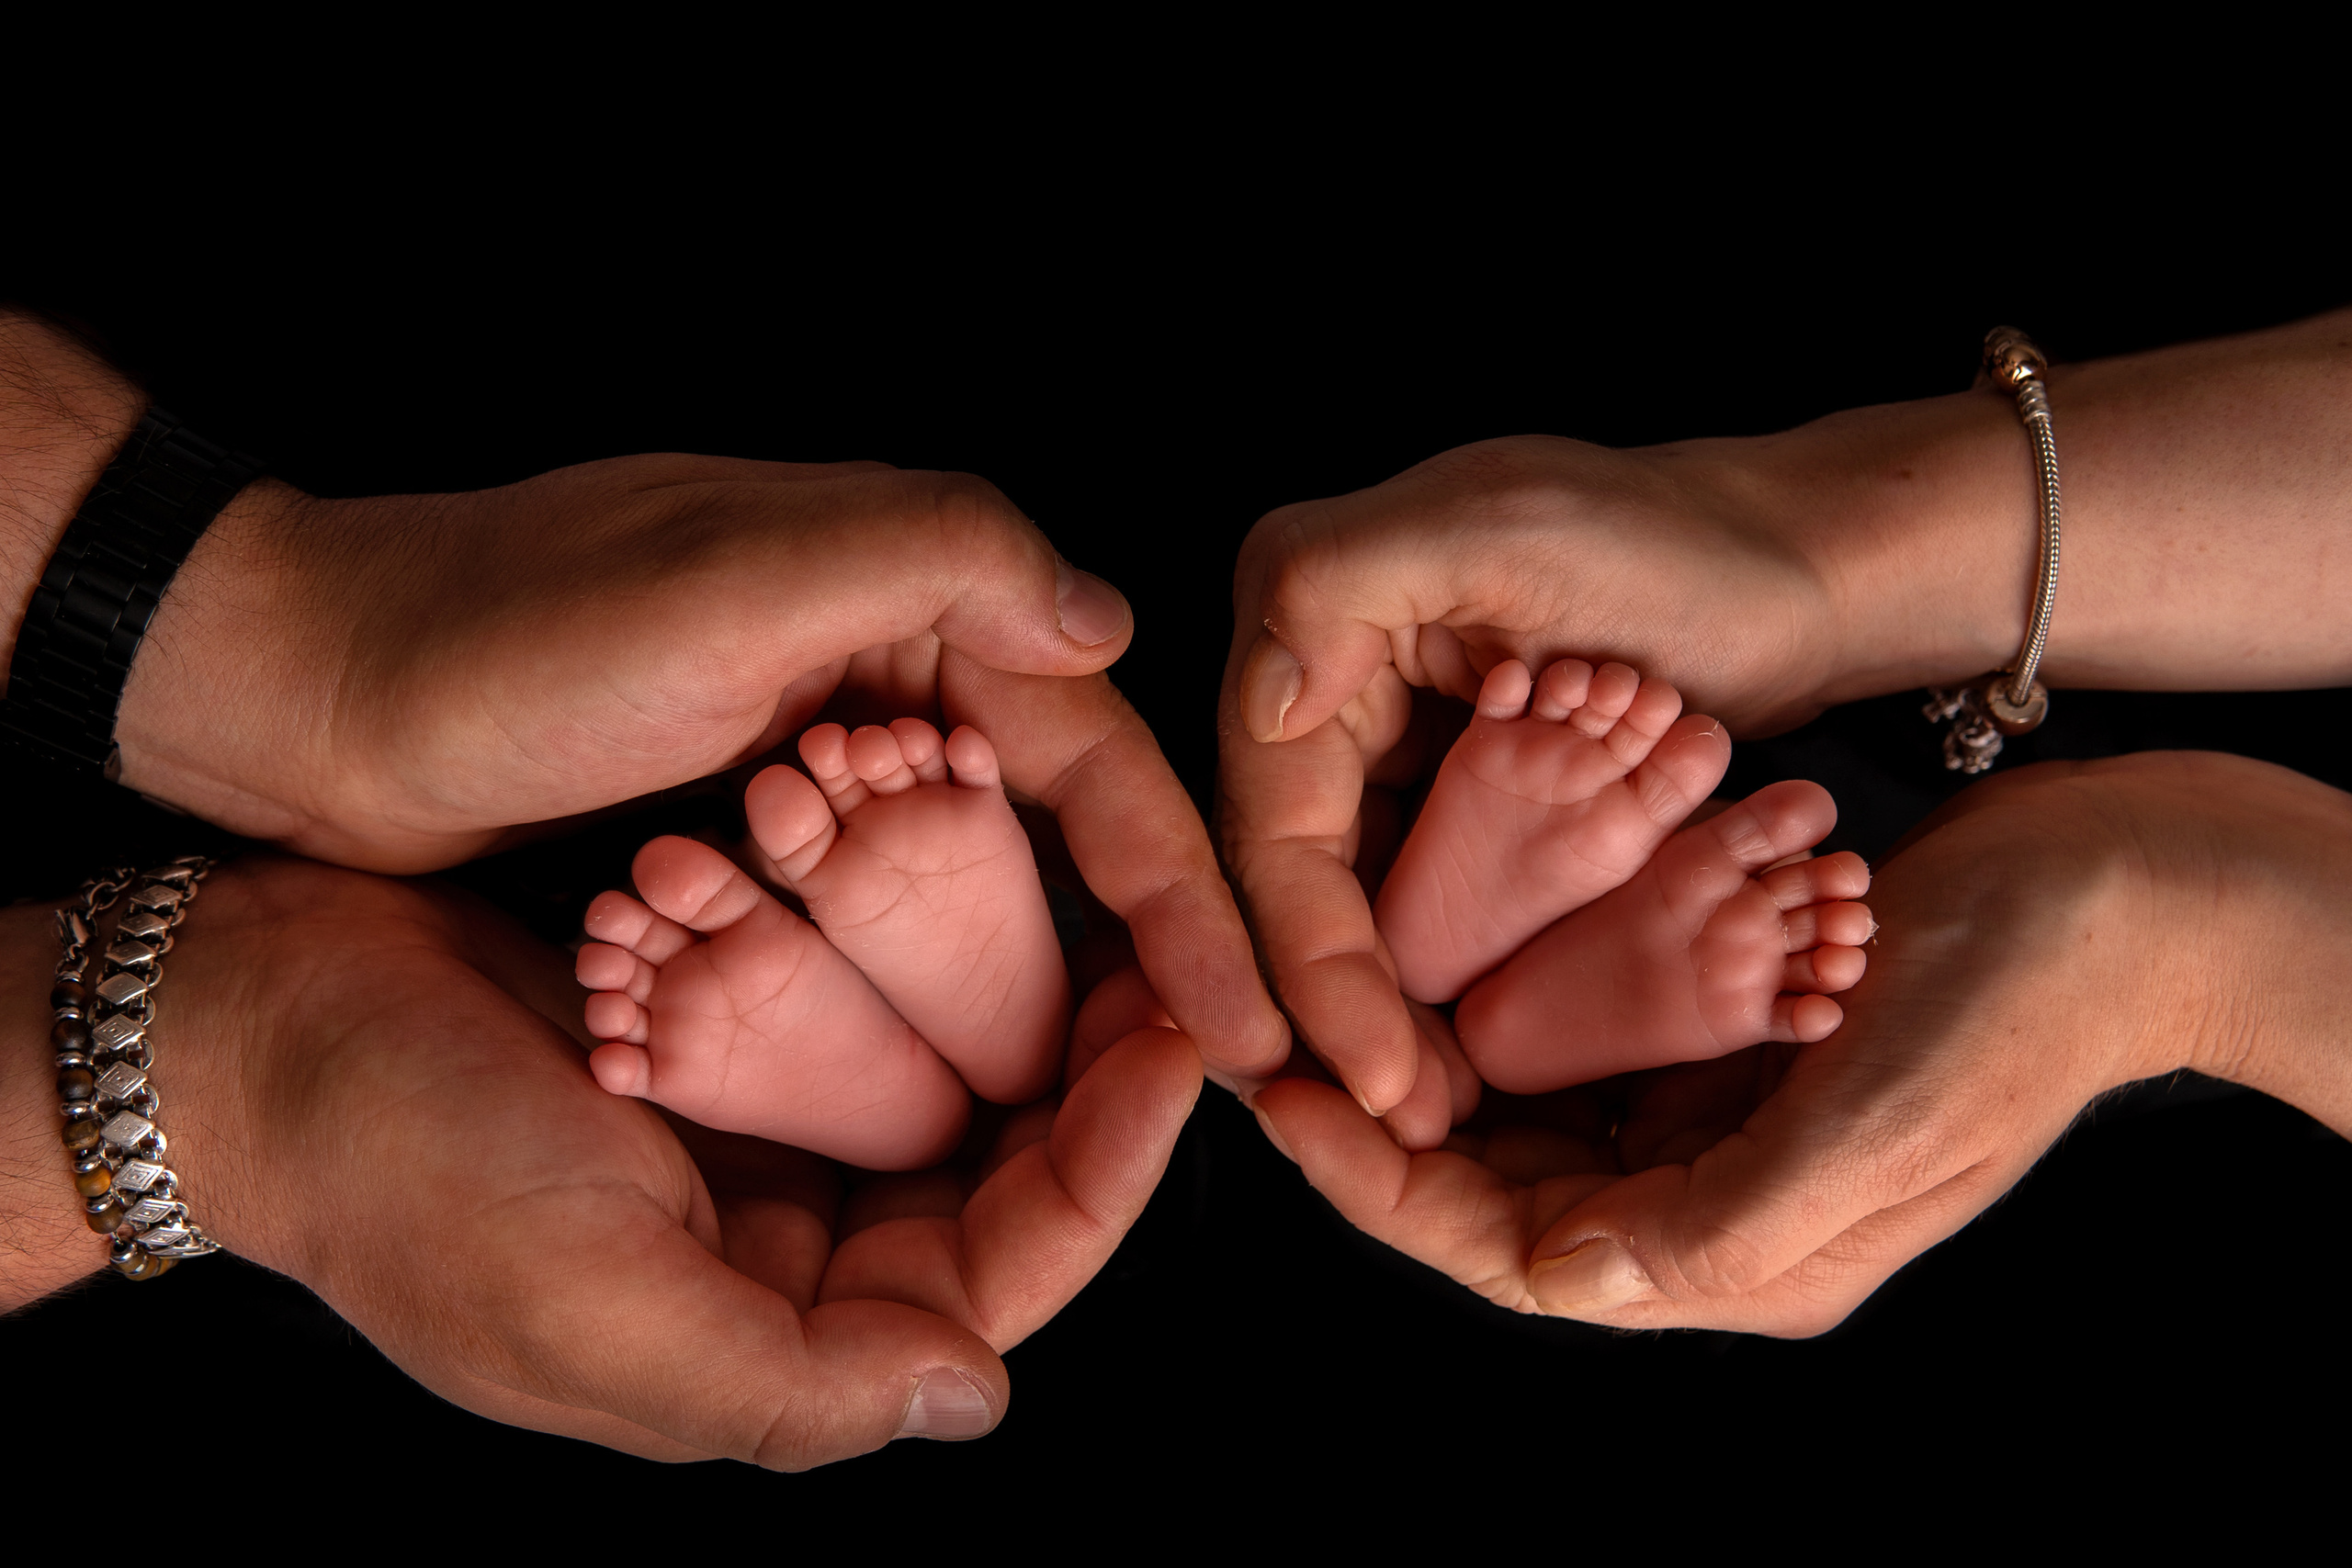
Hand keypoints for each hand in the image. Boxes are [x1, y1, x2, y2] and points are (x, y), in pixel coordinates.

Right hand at [40, 858, 1202, 1464]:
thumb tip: (975, 1399)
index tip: (1180, 1058)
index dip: (1103, 1174)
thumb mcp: (588, 1305)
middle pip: (993, 1167)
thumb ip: (786, 1381)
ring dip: (1022, 996)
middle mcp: (783, 1242)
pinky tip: (984, 869)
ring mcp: (756, 1128)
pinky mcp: (725, 1028)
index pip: (996, 1269)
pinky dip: (921, 943)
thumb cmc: (402, 1175)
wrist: (255, 1025)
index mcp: (771, 1328)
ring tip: (1111, 903)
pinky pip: (862, 991)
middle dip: (1089, 1075)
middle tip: (1176, 965)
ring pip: (942, 1072)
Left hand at [111, 444, 1282, 1076]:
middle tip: (1216, 1088)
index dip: (1186, 898)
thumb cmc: (503, 633)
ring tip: (1121, 1105)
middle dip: (1149, 955)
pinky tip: (979, 1070)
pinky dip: (944, 988)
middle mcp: (886, 668)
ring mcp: (820, 749)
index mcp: (912, 595)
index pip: (1098, 761)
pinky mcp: (759, 822)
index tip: (1250, 1027)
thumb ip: (938, 559)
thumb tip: (1115, 620)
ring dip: (1053, 983)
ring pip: (985, 881)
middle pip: (1064, 831)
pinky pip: (893, 917)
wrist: (310, 687)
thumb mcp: (726, 573)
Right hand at [1217, 434, 1852, 1118]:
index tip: (1369, 1075)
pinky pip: (1441, 896)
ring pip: (1372, 903)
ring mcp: (1402, 746)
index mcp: (1308, 633)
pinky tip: (1482, 1053)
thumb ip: (1338, 588)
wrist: (1795, 562)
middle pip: (1311, 883)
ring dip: (1402, 1007)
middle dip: (1347, 1008)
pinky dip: (1463, 969)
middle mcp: (1333, 696)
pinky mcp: (1474, 786)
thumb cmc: (1667, 531)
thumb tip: (1256, 707)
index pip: (1279, 834)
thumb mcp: (1492, 528)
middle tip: (1405, 1121)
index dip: (1311, 965)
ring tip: (1442, 1114)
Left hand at [1251, 752, 2351, 1331]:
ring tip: (1317, 984)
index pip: (1505, 1242)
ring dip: (1426, 1053)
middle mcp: (1709, 1201)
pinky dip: (1506, 996)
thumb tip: (1561, 1282)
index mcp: (1735, 1251)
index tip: (1278, 1103)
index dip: (1378, 1184)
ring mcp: (1716, 1118)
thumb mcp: (1874, 1124)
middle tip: (1262, 1034)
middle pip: (1493, 1181)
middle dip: (1376, 1118)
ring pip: (1526, 1106)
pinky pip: (1583, 1032)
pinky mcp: (1726, 1038)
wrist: (2135, 893)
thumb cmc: (2021, 1006)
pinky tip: (1433, 935)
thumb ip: (1715, 1223)